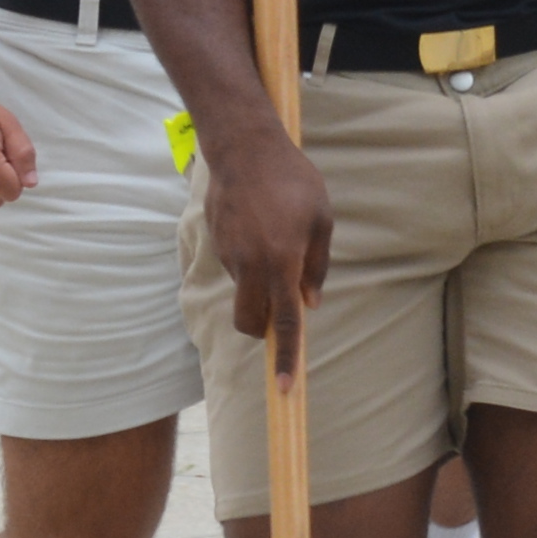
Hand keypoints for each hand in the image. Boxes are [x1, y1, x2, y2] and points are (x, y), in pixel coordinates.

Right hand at [197, 128, 330, 348]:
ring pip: (244, 289)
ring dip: (260, 282)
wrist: (244, 150)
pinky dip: (250, 259)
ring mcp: (228, 256)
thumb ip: (316, 266)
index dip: (285, 356)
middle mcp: (249, 266)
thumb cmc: (293, 182)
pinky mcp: (215, 243)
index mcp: (280, 263)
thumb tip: (310, 304)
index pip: (283, 322)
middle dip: (261, 329)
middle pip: (247, 321)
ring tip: (279, 234)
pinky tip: (260, 223)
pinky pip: (236, 264)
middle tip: (280, 313)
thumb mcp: (321, 220)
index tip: (285, 387)